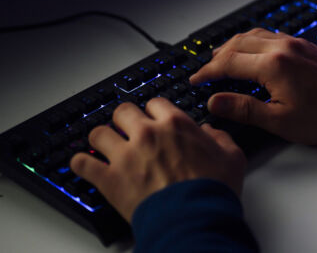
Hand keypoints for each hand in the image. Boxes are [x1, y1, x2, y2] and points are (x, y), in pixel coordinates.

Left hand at [70, 98, 245, 221]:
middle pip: (123, 111)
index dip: (154, 111)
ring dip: (102, 138)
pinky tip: (84, 165)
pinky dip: (81, 164)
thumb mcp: (232, 157)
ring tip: (105, 145)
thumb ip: (221, 138)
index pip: (155, 102)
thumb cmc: (212, 190)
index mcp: (175, 124)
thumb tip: (211, 132)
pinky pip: (82, 164)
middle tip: (128, 129)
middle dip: (125, 119)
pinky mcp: (109, 179)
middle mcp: (147, 134)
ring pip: (99, 133)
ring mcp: (125, 155)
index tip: (153, 118)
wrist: (194, 219)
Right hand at [189, 28, 316, 144]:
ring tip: (223, 56)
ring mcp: (293, 43)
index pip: (228, 63)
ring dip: (234, 44)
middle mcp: (281, 48)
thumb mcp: (279, 120)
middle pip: (237, 44)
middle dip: (217, 56)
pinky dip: (253, 40)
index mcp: (272, 65)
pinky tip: (252, 49)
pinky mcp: (303, 45)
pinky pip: (270, 34)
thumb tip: (215, 101)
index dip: (208, 72)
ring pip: (254, 35)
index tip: (196, 80)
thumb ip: (244, 109)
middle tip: (206, 70)